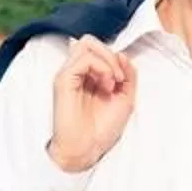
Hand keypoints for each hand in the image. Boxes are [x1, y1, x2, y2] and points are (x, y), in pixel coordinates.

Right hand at [51, 38, 137, 172]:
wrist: (87, 149)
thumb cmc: (101, 129)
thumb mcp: (126, 98)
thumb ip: (128, 75)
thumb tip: (123, 54)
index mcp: (88, 76)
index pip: (98, 49)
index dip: (114, 57)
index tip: (124, 78)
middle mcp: (76, 73)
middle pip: (90, 41)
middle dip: (110, 54)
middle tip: (119, 77)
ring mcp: (68, 74)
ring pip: (86, 44)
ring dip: (107, 60)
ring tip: (112, 82)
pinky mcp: (63, 80)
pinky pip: (83, 58)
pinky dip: (101, 66)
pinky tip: (106, 84)